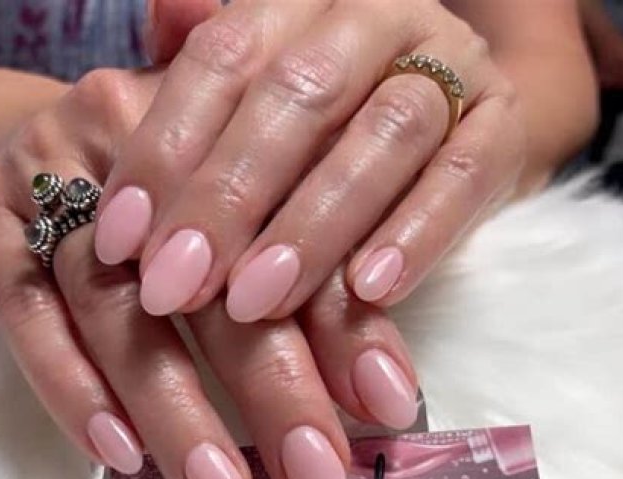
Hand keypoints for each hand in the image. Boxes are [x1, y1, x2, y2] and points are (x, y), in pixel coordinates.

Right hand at [0, 67, 418, 478]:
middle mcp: (141, 130)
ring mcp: (52, 170)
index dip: (347, 326)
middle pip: (212, 272)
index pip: (297, 232)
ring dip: (175, 412)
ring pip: (117, 303)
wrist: (32, 134)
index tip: (389, 411)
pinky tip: (120, 455)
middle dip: (274, 389)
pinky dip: (72, 386)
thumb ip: (306, 277)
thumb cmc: (170, 192)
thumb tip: (375, 402)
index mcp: (229, 117)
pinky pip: (24, 309)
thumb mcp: (246, 208)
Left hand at [96, 0, 524, 321]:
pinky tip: (368, 294)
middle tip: (174, 288)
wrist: (445, 129)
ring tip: (256, 304)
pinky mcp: (503, 131)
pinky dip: (416, 235)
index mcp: (299, 2)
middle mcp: (375, 19)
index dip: (166, 150)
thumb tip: (161, 16)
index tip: (120, 244)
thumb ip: (204, 75)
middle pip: (299, 95)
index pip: (223, 57)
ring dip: (313, 227)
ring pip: (382, 135)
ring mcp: (450, 68)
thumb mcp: (254, 106)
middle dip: (229, 199)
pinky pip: (463, 178)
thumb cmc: (324, 131)